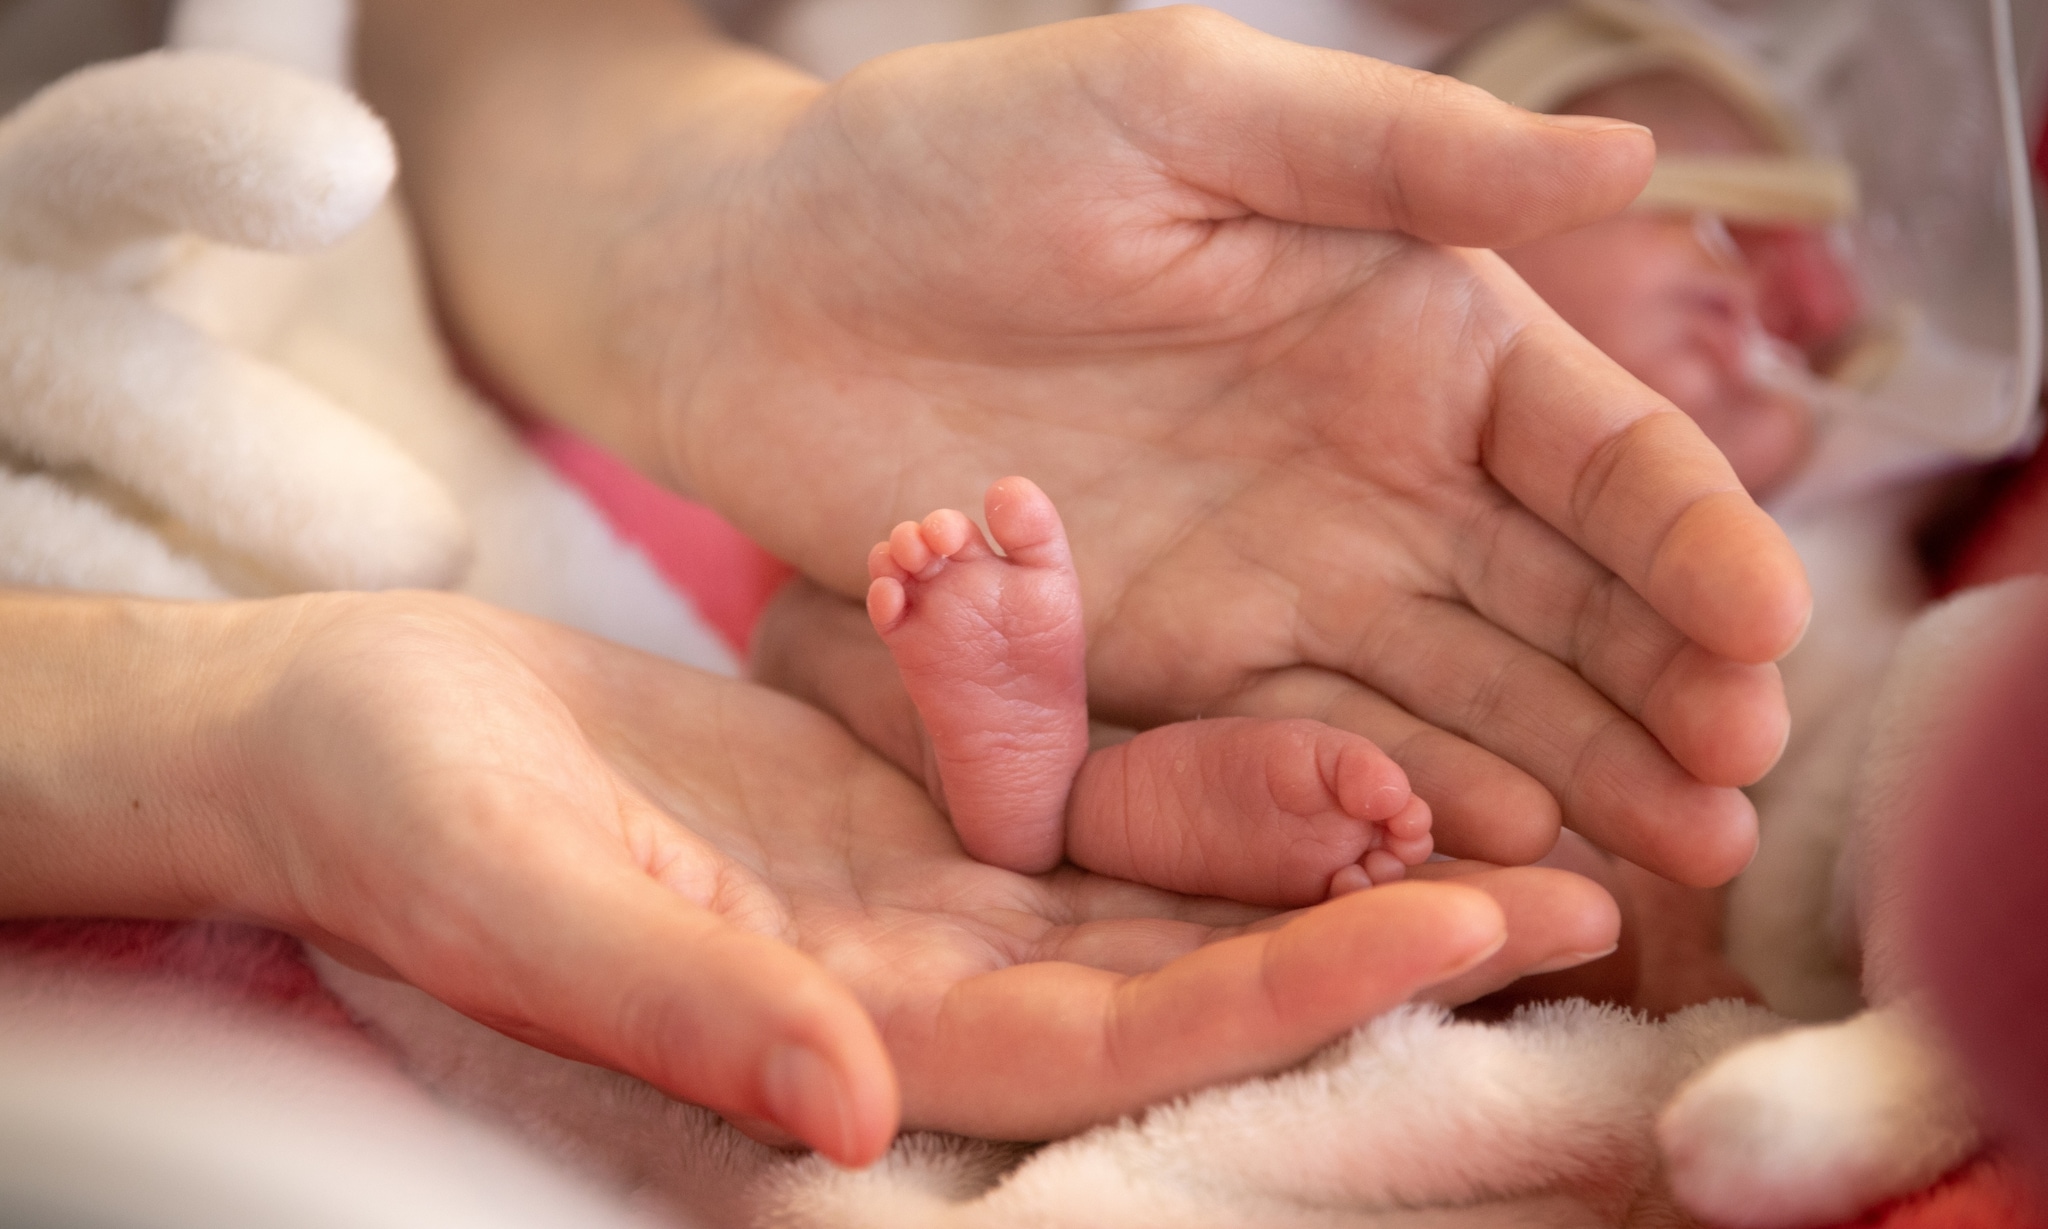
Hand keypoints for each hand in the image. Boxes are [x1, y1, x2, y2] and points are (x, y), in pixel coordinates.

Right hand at [158, 592, 1613, 1160]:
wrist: (343, 734)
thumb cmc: (391, 826)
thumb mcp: (522, 900)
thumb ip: (689, 1008)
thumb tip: (847, 1114)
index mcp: (845, 1026)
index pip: (1111, 1036)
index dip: (1284, 992)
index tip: (1459, 926)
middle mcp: (915, 980)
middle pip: (1188, 976)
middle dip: (1379, 934)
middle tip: (1587, 878)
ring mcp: (919, 888)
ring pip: (1165, 878)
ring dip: (1333, 842)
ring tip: (1515, 792)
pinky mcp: (903, 794)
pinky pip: (1089, 777)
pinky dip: (1212, 756)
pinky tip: (1336, 708)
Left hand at [367, 2, 1808, 887]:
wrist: (746, 283)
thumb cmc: (948, 153)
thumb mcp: (1181, 107)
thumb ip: (1398, 152)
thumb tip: (1634, 160)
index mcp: (1406, 328)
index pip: (1592, 449)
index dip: (1687, 538)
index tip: (1762, 633)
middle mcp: (1367, 472)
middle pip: (1554, 601)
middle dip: (1658, 692)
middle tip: (1738, 795)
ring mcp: (1272, 584)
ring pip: (1453, 696)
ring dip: (1562, 774)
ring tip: (1663, 859)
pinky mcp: (1161, 674)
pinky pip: (1301, 752)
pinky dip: (1392, 805)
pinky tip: (1480, 856)